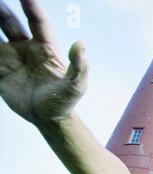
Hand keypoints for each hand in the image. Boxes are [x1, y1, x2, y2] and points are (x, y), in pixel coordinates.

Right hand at [0, 0, 86, 123]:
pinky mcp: (0, 71)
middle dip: (1, 8)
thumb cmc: (65, 101)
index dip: (31, 6)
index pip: (37, 22)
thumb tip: (81, 45)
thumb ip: (79, 66)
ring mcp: (11, 58)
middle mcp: (26, 48)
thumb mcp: (76, 85)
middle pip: (10, 22)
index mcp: (45, 48)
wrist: (49, 119)